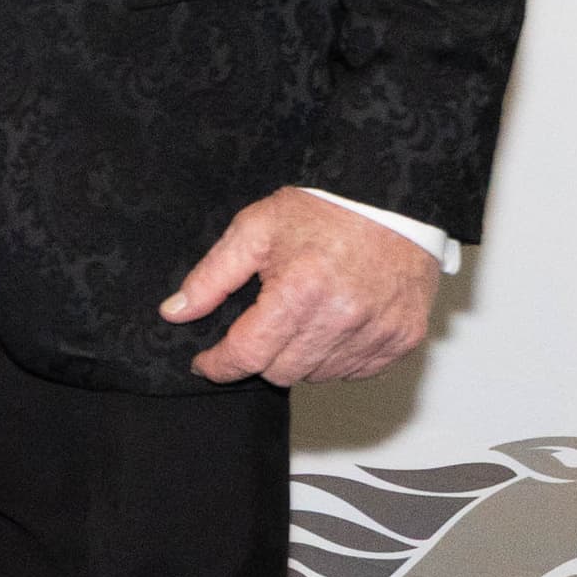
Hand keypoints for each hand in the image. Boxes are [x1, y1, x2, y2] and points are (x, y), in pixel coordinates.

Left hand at [162, 189, 440, 384]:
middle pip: (280, 372)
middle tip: (263, 323)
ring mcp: (376, 333)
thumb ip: (211, 276)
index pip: (247, 355)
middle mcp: (341, 318)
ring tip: (302, 317)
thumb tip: (174, 313)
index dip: (219, 364)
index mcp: (300, 291)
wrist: (392, 201)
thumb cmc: (324, 211)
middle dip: (261, 355)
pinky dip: (337, 358)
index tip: (206, 363)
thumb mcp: (255, 230)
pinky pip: (356, 372)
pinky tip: (333, 324)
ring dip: (299, 358)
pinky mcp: (402, 340)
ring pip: (317, 376)